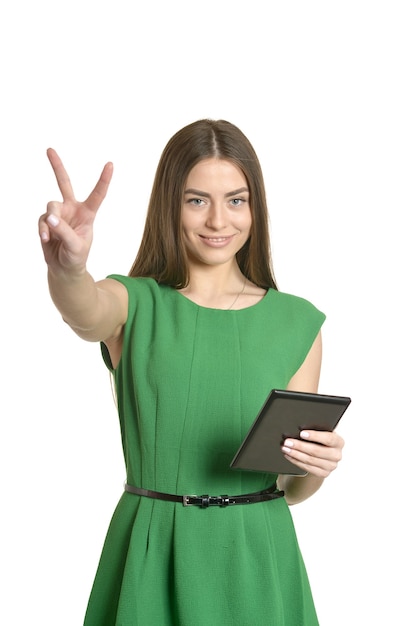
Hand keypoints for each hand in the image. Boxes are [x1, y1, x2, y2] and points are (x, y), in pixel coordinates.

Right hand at [38, 148, 112, 273]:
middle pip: (64, 183)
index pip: (97, 194)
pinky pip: (42, 220)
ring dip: (50, 221)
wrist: (64, 268)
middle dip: (57, 166)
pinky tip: (46, 239)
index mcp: (88, 214)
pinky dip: (43, 230)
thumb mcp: (76, 246)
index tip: (111, 164)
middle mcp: (73, 209)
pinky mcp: (46, 221)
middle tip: (49, 149)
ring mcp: (59, 214)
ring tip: (50, 236)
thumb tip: (50, 217)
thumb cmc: (76, 257)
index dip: (104, 180)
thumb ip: (64, 231)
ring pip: (51, 207)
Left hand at [281, 430, 343, 477]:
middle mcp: (337, 455)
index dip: (315, 436)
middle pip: (317, 451)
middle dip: (300, 446)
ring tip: (285, 448)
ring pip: (310, 460)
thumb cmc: (321, 438)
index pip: (329, 439)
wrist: (322, 454)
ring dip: (295, 454)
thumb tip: (301, 426)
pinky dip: (296, 461)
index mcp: (339, 441)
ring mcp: (331, 466)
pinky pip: (307, 467)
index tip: (301, 433)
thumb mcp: (322, 432)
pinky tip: (289, 455)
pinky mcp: (323, 473)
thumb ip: (317, 428)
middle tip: (288, 441)